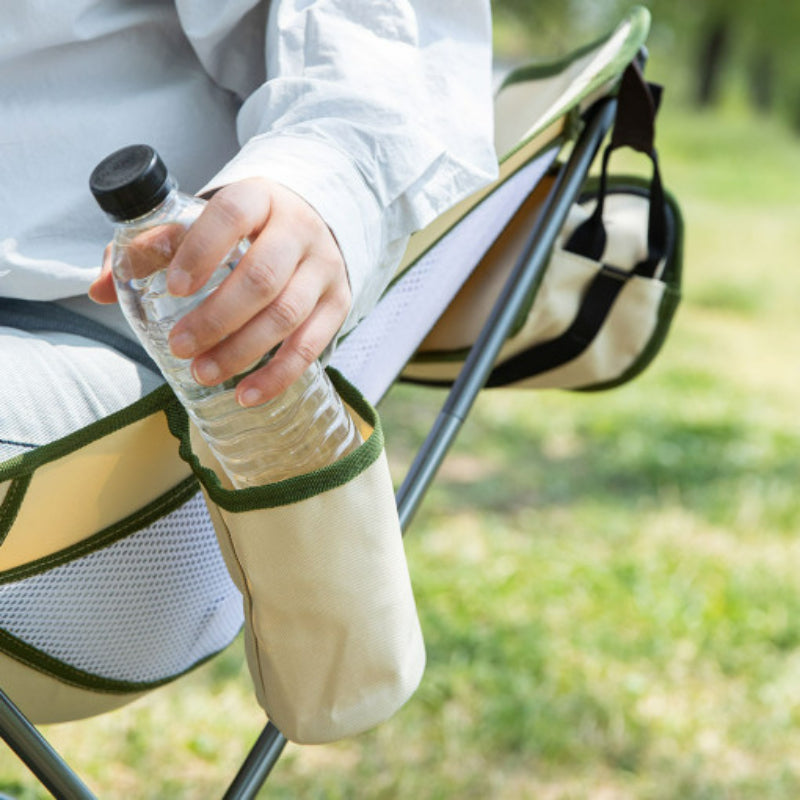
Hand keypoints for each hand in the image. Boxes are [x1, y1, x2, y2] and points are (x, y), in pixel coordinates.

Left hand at [90, 177, 350, 406]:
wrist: (314, 223)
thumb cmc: (245, 228)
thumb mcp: (203, 221)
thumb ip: (149, 248)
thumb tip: (99, 289)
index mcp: (260, 198)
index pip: (233, 214)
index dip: (202, 249)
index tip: (173, 287)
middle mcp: (299, 230)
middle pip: (262, 277)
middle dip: (217, 318)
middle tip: (180, 346)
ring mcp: (324, 268)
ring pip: (286, 314)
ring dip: (242, 351)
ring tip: (204, 373)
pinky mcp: (338, 303)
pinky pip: (311, 345)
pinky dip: (278, 374)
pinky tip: (247, 394)